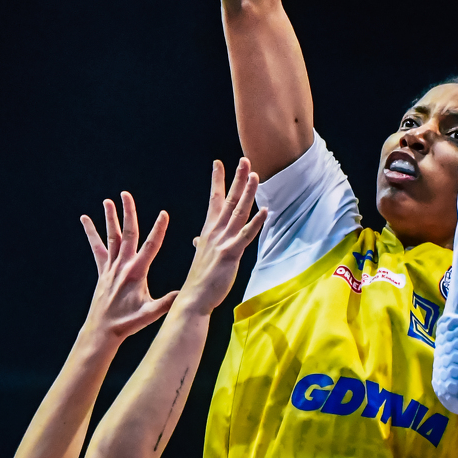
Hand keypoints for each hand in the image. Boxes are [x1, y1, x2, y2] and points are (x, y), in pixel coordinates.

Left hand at [80, 193, 177, 342]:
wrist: (102, 330)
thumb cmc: (127, 323)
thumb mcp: (149, 314)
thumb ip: (166, 303)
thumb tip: (184, 293)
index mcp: (136, 273)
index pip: (151, 246)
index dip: (158, 229)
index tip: (164, 214)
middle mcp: (122, 266)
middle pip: (127, 234)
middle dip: (128, 213)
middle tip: (126, 194)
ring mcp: (111, 267)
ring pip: (111, 237)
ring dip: (110, 218)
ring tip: (108, 201)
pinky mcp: (102, 271)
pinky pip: (97, 248)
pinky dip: (91, 233)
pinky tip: (85, 219)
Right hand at [179, 159, 267, 313]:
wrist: (193, 298)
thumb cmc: (199, 279)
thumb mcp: (201, 256)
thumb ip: (202, 244)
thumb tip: (198, 239)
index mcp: (209, 230)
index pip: (214, 199)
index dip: (217, 180)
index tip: (218, 163)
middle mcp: (215, 231)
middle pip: (229, 199)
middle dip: (237, 178)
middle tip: (244, 160)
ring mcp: (223, 241)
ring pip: (238, 211)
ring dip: (247, 193)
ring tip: (255, 176)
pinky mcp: (230, 253)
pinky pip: (246, 235)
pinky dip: (256, 222)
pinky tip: (265, 210)